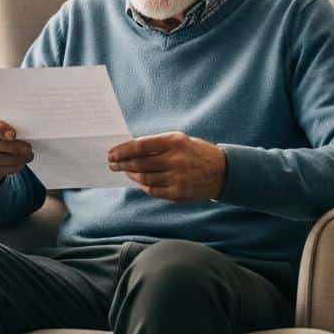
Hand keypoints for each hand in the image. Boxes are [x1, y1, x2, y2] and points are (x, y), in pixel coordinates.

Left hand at [107, 132, 226, 201]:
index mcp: (174, 142)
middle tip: (112, 164)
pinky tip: (140, 181)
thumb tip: (129, 150)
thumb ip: (157, 144)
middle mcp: (175, 160)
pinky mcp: (178, 193)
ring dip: (131, 175)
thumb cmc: (196, 152)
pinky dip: (143, 186)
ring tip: (125, 171)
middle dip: (121, 164)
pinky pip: (153, 190)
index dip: (122, 150)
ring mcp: (177, 178)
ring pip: (144, 178)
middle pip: (139, 163)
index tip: (111, 153)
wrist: (222, 171)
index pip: (140, 146)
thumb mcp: (179, 140)